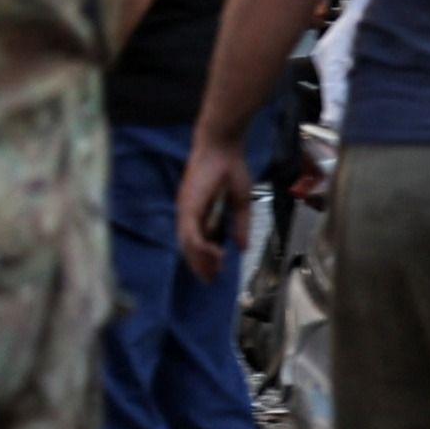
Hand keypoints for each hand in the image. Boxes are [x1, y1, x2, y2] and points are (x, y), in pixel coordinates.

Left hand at [173, 138, 247, 280]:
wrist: (223, 147)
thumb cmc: (231, 169)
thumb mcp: (240, 202)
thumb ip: (240, 225)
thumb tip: (243, 247)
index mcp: (198, 213)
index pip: (197, 242)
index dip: (205, 259)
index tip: (216, 274)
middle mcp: (188, 214)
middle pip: (189, 247)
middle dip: (200, 266)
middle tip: (212, 281)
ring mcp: (186, 210)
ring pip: (188, 244)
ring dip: (200, 260)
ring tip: (214, 273)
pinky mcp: (188, 206)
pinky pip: (191, 232)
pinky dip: (200, 247)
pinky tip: (215, 255)